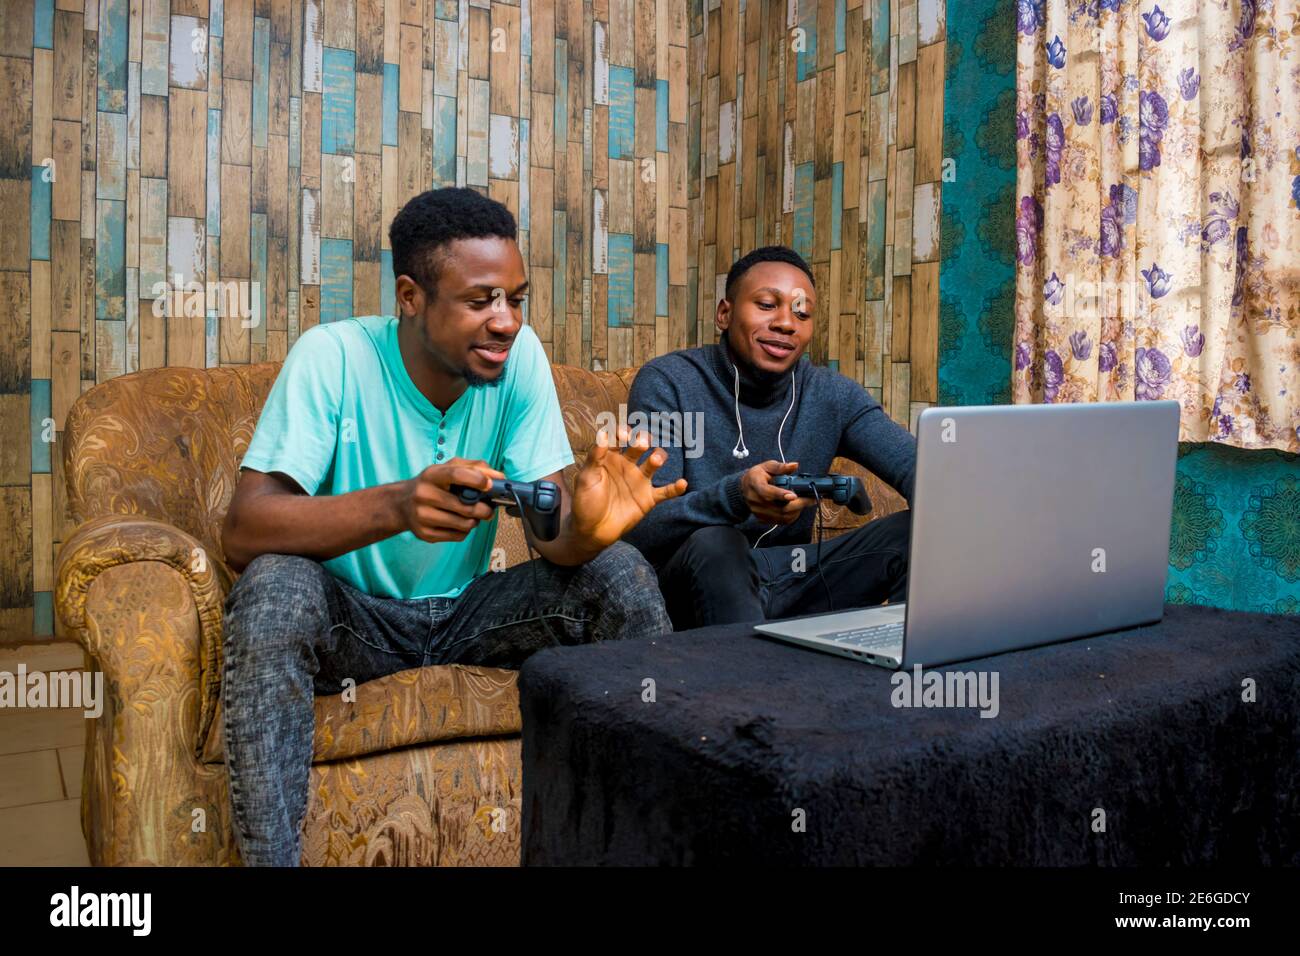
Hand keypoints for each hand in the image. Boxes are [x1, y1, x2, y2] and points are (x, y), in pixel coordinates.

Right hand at [399, 458, 503, 543]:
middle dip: (484, 509)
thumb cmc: (432, 484)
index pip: (457, 474)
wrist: (403, 504)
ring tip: (472, 515)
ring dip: (475, 521)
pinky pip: (457, 536)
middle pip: (465, 506)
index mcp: (431, 474)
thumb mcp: (448, 469)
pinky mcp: (425, 534)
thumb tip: (499, 477)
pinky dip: (464, 531)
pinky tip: (458, 523)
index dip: (478, 480)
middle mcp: (424, 494)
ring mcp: (422, 516)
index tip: (490, 485)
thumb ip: (474, 467)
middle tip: (488, 509)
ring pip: (464, 524)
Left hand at [570, 427, 687, 549]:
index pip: (618, 439)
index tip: (624, 434)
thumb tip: (602, 433)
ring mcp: (639, 481)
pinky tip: (682, 484)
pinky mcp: (648, 498)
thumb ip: (595, 457)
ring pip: (654, 463)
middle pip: (639, 447)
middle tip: (643, 441)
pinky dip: (675, 488)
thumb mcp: (586, 478)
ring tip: (656, 460)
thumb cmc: (585, 502)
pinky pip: (665, 492)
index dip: (622, 433)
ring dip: (658, 458)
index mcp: (610, 458)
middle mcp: (627, 465)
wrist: (592, 530)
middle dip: (642, 441)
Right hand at [740, 460, 812, 524]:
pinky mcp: (763, 518)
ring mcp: (759, 511)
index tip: (793, 495)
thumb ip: (780, 467)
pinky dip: (791, 516)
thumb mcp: (766, 466)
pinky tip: (796, 508)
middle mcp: (755, 500)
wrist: (744, 488)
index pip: (767, 492)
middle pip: (778, 508)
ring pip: (782, 516)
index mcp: (755, 484)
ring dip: (797, 510)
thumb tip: (794, 465)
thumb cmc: (756, 476)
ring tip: (805, 502)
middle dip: (798, 504)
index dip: (780, 494)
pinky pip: (780, 521)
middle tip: (810, 498)